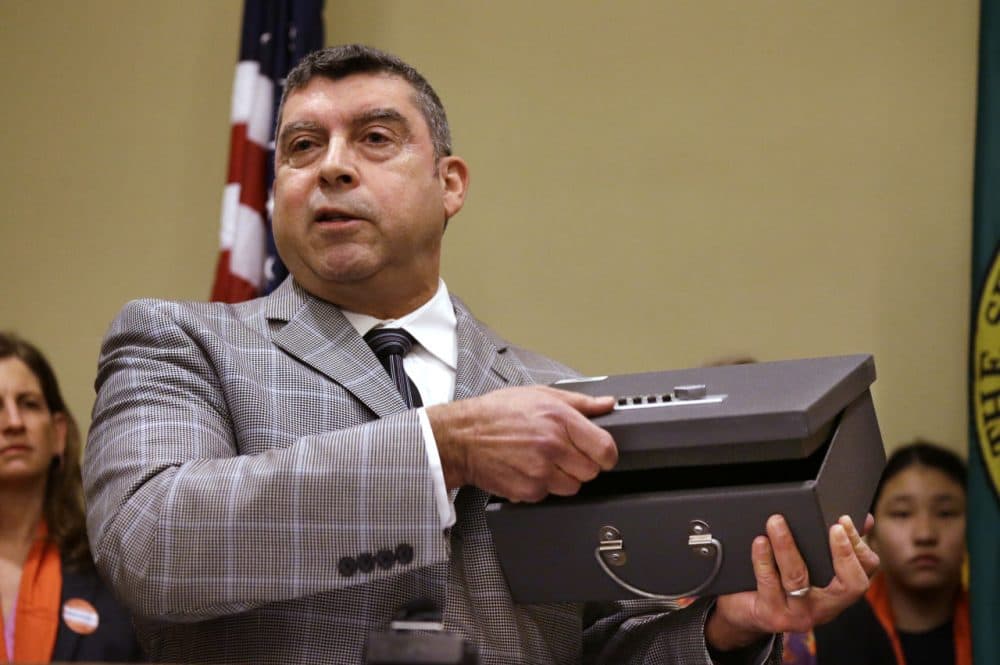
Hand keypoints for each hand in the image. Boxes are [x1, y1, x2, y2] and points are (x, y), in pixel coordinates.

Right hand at [426, 385, 617, 500]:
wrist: (461, 437)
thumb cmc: (495, 414)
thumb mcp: (539, 394)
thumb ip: (579, 402)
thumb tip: (606, 404)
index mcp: (559, 419)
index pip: (605, 448)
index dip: (607, 454)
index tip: (602, 454)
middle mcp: (552, 446)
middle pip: (592, 471)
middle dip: (582, 463)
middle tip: (565, 453)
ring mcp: (540, 471)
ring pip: (574, 487)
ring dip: (564, 477)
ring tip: (545, 461)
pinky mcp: (528, 491)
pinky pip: (551, 495)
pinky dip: (544, 486)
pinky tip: (530, 469)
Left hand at [705, 513, 878, 651]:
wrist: (747, 612)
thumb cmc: (781, 582)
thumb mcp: (810, 566)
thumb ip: (835, 544)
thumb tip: (863, 519)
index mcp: (838, 594)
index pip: (864, 574)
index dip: (858, 547)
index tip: (843, 521)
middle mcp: (824, 609)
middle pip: (850, 586)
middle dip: (844, 553)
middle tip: (833, 526)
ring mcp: (798, 614)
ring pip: (798, 578)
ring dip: (787, 546)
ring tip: (776, 522)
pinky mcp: (772, 614)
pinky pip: (768, 583)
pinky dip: (763, 559)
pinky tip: (759, 542)